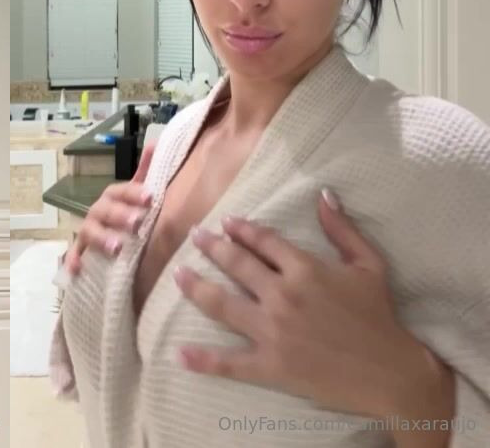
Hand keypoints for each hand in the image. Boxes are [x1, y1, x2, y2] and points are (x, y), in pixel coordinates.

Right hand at [63, 149, 153, 275]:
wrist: (118, 242)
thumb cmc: (131, 213)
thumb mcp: (142, 194)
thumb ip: (148, 171)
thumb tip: (157, 143)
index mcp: (113, 198)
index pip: (120, 191)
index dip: (134, 193)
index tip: (151, 198)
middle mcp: (98, 212)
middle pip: (104, 210)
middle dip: (119, 215)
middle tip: (137, 224)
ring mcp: (89, 231)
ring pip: (89, 231)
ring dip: (101, 238)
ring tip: (117, 248)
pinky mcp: (82, 252)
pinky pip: (75, 255)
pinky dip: (74, 261)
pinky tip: (77, 270)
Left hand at [174, 189, 456, 427]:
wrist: (392, 373)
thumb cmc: (380, 317)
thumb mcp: (369, 265)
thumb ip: (342, 229)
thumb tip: (324, 195)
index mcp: (305, 269)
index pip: (262, 241)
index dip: (241, 229)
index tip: (226, 223)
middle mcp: (282, 296)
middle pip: (235, 264)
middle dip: (211, 247)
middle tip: (194, 236)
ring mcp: (272, 331)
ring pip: (221, 304)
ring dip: (195, 287)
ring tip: (177, 275)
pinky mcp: (270, 365)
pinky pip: (228, 361)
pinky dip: (202, 359)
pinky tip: (179, 353)